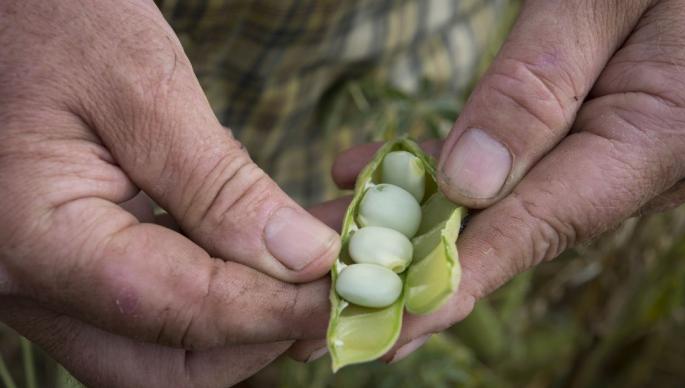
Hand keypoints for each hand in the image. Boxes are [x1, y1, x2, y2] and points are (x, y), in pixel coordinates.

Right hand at [0, 1, 339, 385]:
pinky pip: (154, 313)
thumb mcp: (145, 90)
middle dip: (260, 335)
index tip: (347, 288)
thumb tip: (303, 260)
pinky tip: (266, 252)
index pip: (179, 311)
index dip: (276, 309)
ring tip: (313, 263)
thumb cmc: (53, 24)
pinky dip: (220, 293)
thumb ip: (221, 186)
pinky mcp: (74, 270)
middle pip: (166, 367)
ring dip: (247, 319)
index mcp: (36, 240)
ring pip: (162, 351)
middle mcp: (30, 285)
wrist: (4, 15)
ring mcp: (49, 284)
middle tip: (329, 286)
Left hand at [300, 0, 684, 362]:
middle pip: (509, 226)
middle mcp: (632, 162)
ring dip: (417, 210)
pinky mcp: (586, 127)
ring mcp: (608, 147)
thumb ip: (537, 88)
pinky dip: (446, 168)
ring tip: (339, 215)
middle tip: (338, 288)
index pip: (536, 227)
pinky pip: (512, 159)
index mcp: (654, 139)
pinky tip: (385, 167)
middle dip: (418, 260)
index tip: (391, 322)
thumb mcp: (600, 3)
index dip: (455, 279)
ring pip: (502, 196)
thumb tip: (467, 183)